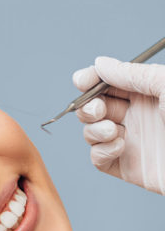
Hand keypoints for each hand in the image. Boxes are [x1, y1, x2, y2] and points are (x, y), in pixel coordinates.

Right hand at [73, 57, 164, 193]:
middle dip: (88, 106)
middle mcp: (138, 116)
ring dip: (93, 129)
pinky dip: (100, 151)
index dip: (91, 80)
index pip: (109, 83)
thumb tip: (100, 64)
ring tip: (112, 131)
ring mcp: (131, 141)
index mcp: (148, 93)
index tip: (82, 81)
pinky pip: (98, 158)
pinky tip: (119, 147)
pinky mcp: (127, 166)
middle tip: (98, 110)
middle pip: (94, 106)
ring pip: (91, 132)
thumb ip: (132, 73)